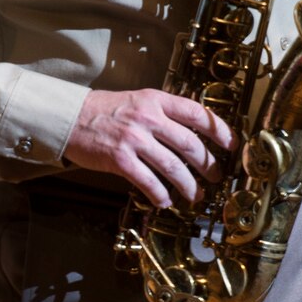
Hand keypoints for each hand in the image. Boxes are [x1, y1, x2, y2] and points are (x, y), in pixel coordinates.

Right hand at [64, 87, 233, 207]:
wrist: (70, 117)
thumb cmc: (105, 111)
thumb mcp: (138, 100)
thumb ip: (163, 112)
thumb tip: (191, 133)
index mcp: (156, 100)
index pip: (197, 114)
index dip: (220, 130)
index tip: (231, 144)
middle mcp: (148, 118)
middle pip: (190, 145)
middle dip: (209, 165)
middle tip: (216, 176)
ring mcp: (134, 139)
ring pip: (173, 166)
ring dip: (189, 185)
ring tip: (196, 195)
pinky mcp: (120, 159)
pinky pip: (148, 182)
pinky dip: (160, 194)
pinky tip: (165, 201)